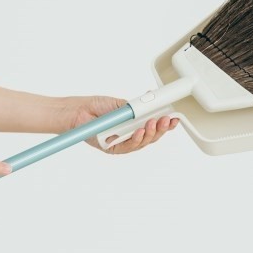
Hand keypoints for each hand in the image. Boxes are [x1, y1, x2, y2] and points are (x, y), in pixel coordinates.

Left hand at [64, 96, 178, 153]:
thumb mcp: (121, 104)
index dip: (165, 124)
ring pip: (142, 143)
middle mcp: (130, 135)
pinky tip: (140, 131)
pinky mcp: (113, 149)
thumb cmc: (97, 106)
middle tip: (166, 120)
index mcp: (134, 124)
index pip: (153, 126)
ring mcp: (122, 143)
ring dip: (150, 133)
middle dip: (161, 129)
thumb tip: (152, 103)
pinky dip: (136, 139)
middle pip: (151, 137)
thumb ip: (137, 107)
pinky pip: (128, 147)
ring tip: (153, 123)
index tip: (174, 118)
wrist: (78, 111)